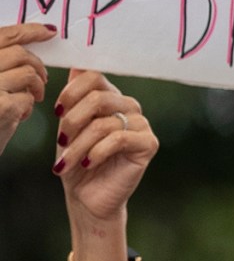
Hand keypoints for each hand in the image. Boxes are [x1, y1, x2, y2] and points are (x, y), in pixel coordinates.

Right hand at [0, 22, 52, 155]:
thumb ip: (0, 64)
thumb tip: (32, 40)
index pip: (1, 36)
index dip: (28, 30)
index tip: (48, 31)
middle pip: (18, 54)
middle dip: (37, 65)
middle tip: (42, 79)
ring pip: (27, 74)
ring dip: (35, 87)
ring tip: (30, 99)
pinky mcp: (0, 107)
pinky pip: (27, 98)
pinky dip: (28, 107)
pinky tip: (18, 117)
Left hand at [55, 71, 155, 227]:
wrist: (87, 196)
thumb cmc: (76, 160)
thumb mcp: (70, 127)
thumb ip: (75, 98)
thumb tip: (76, 64)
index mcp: (111, 97)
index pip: (94, 76)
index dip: (71, 92)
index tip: (57, 112)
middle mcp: (129, 106)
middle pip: (98, 98)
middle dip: (71, 122)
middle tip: (61, 143)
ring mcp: (141, 124)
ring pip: (103, 123)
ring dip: (78, 145)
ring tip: (67, 162)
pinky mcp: (148, 143)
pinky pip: (118, 139)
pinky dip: (95, 153)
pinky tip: (86, 163)